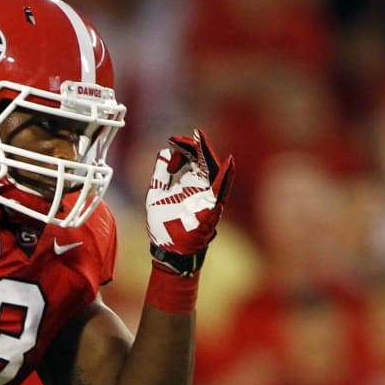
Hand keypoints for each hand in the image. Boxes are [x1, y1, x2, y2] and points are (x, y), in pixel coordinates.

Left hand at [145, 129, 233, 274]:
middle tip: (192, 135)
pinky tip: (228, 163)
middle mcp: (200, 186)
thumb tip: (165, 151)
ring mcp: (207, 196)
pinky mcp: (212, 207)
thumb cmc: (164, 224)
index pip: (191, 157)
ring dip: (208, 155)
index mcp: (188, 181)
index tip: (172, 141)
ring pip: (213, 171)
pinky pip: (222, 191)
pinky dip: (226, 177)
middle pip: (204, 160)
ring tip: (202, 140)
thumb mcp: (156, 193)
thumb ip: (161, 173)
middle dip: (197, 146)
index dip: (183, 147)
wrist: (169, 249)